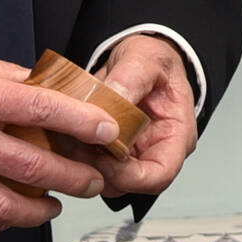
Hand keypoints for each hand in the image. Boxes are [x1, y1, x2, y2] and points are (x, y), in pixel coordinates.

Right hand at [0, 43, 120, 235]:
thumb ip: (10, 78)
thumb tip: (51, 89)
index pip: (43, 110)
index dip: (82, 122)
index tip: (109, 131)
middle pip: (33, 166)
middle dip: (73, 178)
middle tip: (94, 180)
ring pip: (3, 207)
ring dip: (39, 211)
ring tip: (56, 206)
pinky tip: (13, 218)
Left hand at [59, 34, 198, 200]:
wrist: (140, 58)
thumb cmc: (155, 62)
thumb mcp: (147, 60)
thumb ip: (132, 79)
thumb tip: (117, 100)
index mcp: (175, 136)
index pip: (158, 176)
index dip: (128, 175)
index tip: (102, 153)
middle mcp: (154, 151)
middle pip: (127, 182)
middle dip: (96, 167)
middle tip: (75, 141)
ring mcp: (131, 154)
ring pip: (103, 177)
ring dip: (81, 161)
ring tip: (67, 133)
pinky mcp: (109, 150)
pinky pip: (90, 163)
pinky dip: (75, 152)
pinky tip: (66, 131)